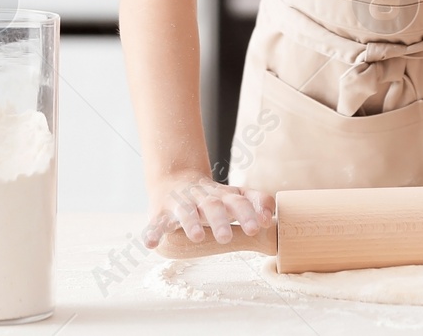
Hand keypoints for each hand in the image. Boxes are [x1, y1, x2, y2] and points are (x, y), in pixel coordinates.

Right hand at [143, 171, 274, 248]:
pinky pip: (156, 223)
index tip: (263, 223)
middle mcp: (204, 197)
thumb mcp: (235, 195)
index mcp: (224, 195)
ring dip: (191, 223)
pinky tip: (151, 244)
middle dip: (221, 221)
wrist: (175, 178)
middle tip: (227, 238)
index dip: (252, 209)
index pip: (241, 200)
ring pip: (186, 212)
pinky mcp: (160, 212)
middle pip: (214, 206)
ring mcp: (181, 203)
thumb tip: (271, 219)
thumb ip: (255, 202)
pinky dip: (153, 233)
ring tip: (196, 237)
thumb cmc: (212, 196)